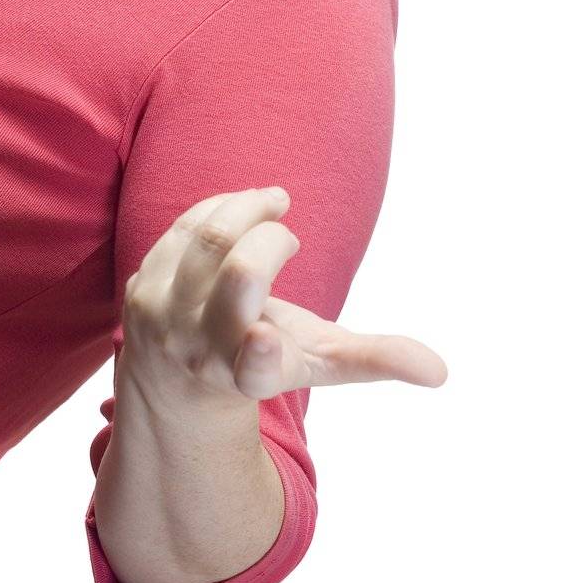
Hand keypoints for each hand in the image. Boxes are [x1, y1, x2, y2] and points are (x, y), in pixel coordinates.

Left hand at [120, 187, 447, 412]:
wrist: (174, 377)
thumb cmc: (261, 359)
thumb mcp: (318, 363)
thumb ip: (375, 359)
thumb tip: (440, 371)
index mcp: (251, 377)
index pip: (251, 370)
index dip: (256, 354)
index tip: (261, 338)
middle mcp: (201, 353)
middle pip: (239, 274)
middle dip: (274, 240)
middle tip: (289, 237)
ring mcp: (164, 320)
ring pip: (208, 239)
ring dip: (247, 208)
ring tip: (272, 205)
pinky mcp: (142, 287)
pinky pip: (184, 228)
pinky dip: (218, 209)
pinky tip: (238, 210)